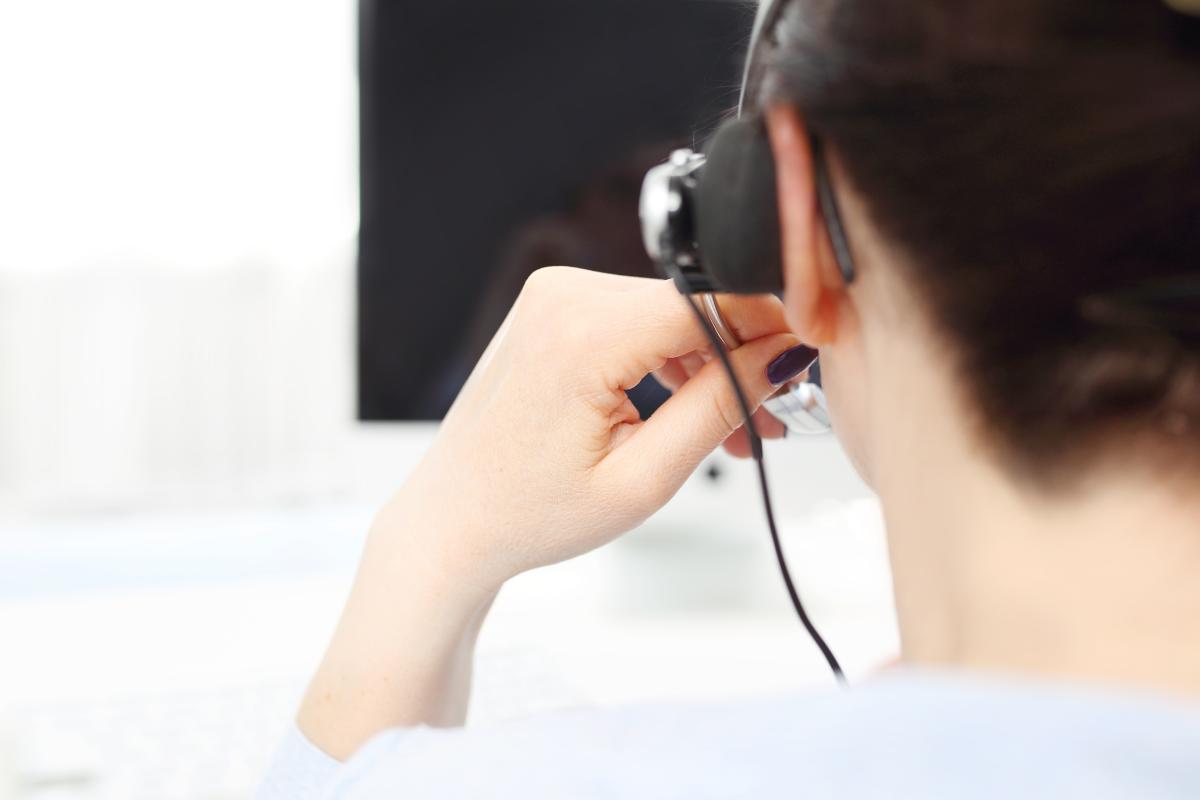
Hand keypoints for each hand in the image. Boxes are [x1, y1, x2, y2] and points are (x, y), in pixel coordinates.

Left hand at [300, 267, 803, 757]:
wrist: (454, 520)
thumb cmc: (528, 512)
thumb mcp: (643, 478)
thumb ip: (719, 406)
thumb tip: (782, 356)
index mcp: (582, 333)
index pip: (712, 302)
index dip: (774, 328)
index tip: (814, 361)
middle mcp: (563, 296)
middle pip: (694, 307)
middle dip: (743, 360)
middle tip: (773, 424)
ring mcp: (554, 297)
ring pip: (669, 314)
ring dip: (709, 366)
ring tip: (736, 433)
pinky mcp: (553, 309)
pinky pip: (635, 320)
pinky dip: (669, 360)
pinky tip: (690, 409)